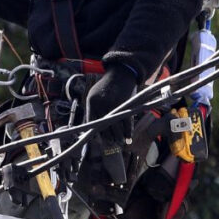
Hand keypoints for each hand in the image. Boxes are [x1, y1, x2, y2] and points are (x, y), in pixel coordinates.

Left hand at [85, 62, 141, 185]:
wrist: (120, 73)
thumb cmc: (105, 86)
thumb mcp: (93, 95)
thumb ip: (91, 110)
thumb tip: (89, 127)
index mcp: (92, 102)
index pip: (91, 121)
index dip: (94, 133)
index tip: (98, 141)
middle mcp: (102, 104)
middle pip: (104, 126)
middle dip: (108, 137)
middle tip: (110, 145)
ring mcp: (114, 104)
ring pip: (116, 126)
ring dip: (118, 137)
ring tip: (119, 144)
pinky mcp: (126, 105)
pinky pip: (126, 123)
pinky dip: (128, 132)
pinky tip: (128, 140)